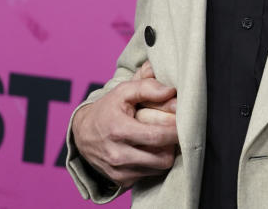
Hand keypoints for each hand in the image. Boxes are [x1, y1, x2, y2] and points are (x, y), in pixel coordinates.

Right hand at [72, 66, 178, 188]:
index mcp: (119, 130)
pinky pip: (149, 175)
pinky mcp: (120, 180)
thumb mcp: (123, 92)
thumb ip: (147, 87)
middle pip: (162, 158)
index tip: (185, 123)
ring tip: (161, 140)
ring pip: (158, 169)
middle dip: (173, 145)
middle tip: (174, 132)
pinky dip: (154, 164)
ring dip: (164, 154)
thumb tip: (171, 91)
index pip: (157, 136)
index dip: (176, 131)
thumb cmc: (107, 109)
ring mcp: (118, 170)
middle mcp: (117, 155)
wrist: (82, 133)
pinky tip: (149, 150)